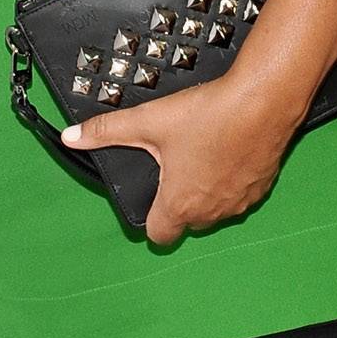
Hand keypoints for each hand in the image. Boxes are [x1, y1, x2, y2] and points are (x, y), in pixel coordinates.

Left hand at [62, 70, 298, 247]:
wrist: (264, 101)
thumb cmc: (210, 116)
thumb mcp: (149, 120)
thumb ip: (107, 131)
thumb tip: (72, 136)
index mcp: (181, 203)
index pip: (159, 236)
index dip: (149, 221)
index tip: (149, 200)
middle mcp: (211, 211)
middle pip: (187, 223)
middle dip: (178, 202)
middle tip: (173, 165)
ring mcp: (240, 202)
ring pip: (216, 210)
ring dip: (206, 192)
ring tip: (200, 153)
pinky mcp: (262, 187)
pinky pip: (239, 195)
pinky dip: (231, 181)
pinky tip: (227, 150)